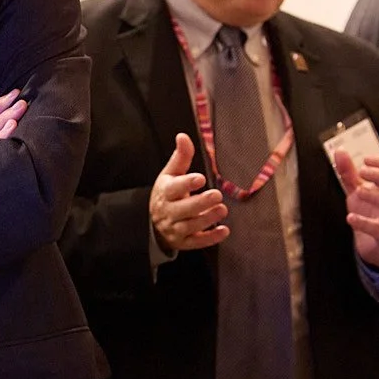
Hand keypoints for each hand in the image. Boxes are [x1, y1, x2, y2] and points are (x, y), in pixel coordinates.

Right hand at [148, 133, 229, 251]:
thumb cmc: (167, 193)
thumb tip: (183, 136)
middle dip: (200, 203)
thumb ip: (180, 157)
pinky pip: (196, 242)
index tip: (199, 178)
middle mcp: (168, 212)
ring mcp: (175, 229)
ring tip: (222, 209)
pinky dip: (210, 239)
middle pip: (182, 209)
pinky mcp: (184, 242)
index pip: (173, 189)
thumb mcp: (170, 174)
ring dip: (207, 219)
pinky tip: (224, 231)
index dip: (186, 184)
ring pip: (190, 226)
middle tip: (217, 195)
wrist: (154, 223)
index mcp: (165, 192)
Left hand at [333, 149, 378, 268]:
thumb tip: (339, 151)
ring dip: (375, 196)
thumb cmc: (369, 214)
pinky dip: (365, 223)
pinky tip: (351, 218)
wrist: (372, 246)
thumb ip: (349, 173)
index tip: (366, 158)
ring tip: (358, 191)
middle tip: (362, 171)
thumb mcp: (357, 192)